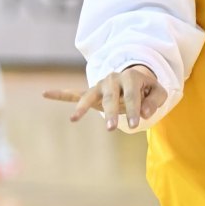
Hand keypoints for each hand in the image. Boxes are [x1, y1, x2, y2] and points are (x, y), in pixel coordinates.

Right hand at [43, 65, 167, 130]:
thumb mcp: (158, 92)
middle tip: (111, 128)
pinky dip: (60, 94)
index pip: (131, 96)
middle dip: (110, 112)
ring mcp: (100, 85)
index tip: (136, 124)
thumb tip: (146, 113)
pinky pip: (74, 93)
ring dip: (83, 107)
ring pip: (89, 95)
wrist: (135, 78)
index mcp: (130, 77)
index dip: (134, 110)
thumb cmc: (147, 89)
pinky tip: (45, 93)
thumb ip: (155, 101)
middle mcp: (113, 79)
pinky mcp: (91, 92)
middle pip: (110, 96)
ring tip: (74, 119)